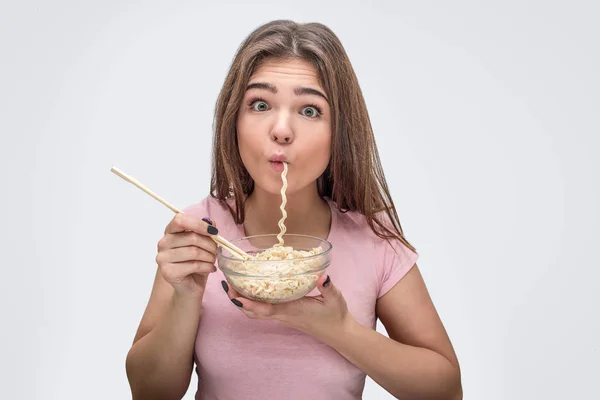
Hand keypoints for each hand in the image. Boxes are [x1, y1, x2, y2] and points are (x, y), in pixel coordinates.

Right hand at [156, 213, 218, 297]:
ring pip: (194, 252)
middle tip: (216, 252)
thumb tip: (212, 222)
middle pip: (192, 237)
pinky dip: (207, 267)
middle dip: (210, 245)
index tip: (213, 232)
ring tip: (212, 261)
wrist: (189, 288)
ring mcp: (163, 258)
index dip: (198, 224)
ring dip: (209, 257)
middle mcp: (163, 243)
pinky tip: (210, 269)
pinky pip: (194, 265)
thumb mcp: (203, 245)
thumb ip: (206, 232)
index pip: (180, 220)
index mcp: (170, 232)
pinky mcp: (168, 272)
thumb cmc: (195, 264)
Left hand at [221, 274, 353, 341]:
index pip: (266, 309)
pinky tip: (250, 291)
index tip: (235, 296)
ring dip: (242, 303)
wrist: (338, 332)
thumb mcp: (335, 299)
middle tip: (227, 284)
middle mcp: (284, 315)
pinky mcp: (284, 316)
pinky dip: (251, 303)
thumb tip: (323, 276)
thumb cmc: (335, 315)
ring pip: (255, 314)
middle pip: (253, 312)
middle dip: (238, 300)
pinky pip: (262, 312)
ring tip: (233, 286)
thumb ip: (328, 287)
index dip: (249, 303)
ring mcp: (282, 317)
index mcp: (293, 310)